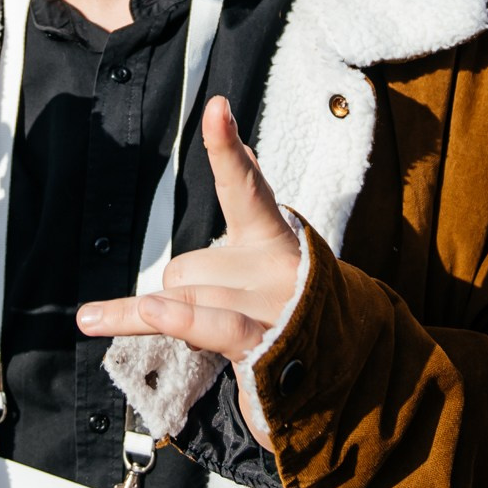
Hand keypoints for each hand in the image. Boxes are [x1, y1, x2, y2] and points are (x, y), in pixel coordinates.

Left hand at [76, 98, 304, 450]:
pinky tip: (148, 311)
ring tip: (230, 341)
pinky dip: (179, 321)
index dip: (228, 148)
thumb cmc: (282, 315)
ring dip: (184, 327)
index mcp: (272, 238)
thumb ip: (230, 228)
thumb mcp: (257, 266)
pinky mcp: (263, 344)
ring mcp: (272, 305)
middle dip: (186, 299)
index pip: (246, 188)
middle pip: (185, 269)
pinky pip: (211, 325)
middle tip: (228, 317)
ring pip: (185, 300)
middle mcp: (275, 266)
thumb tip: (214, 190)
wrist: (339, 379)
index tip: (216, 108)